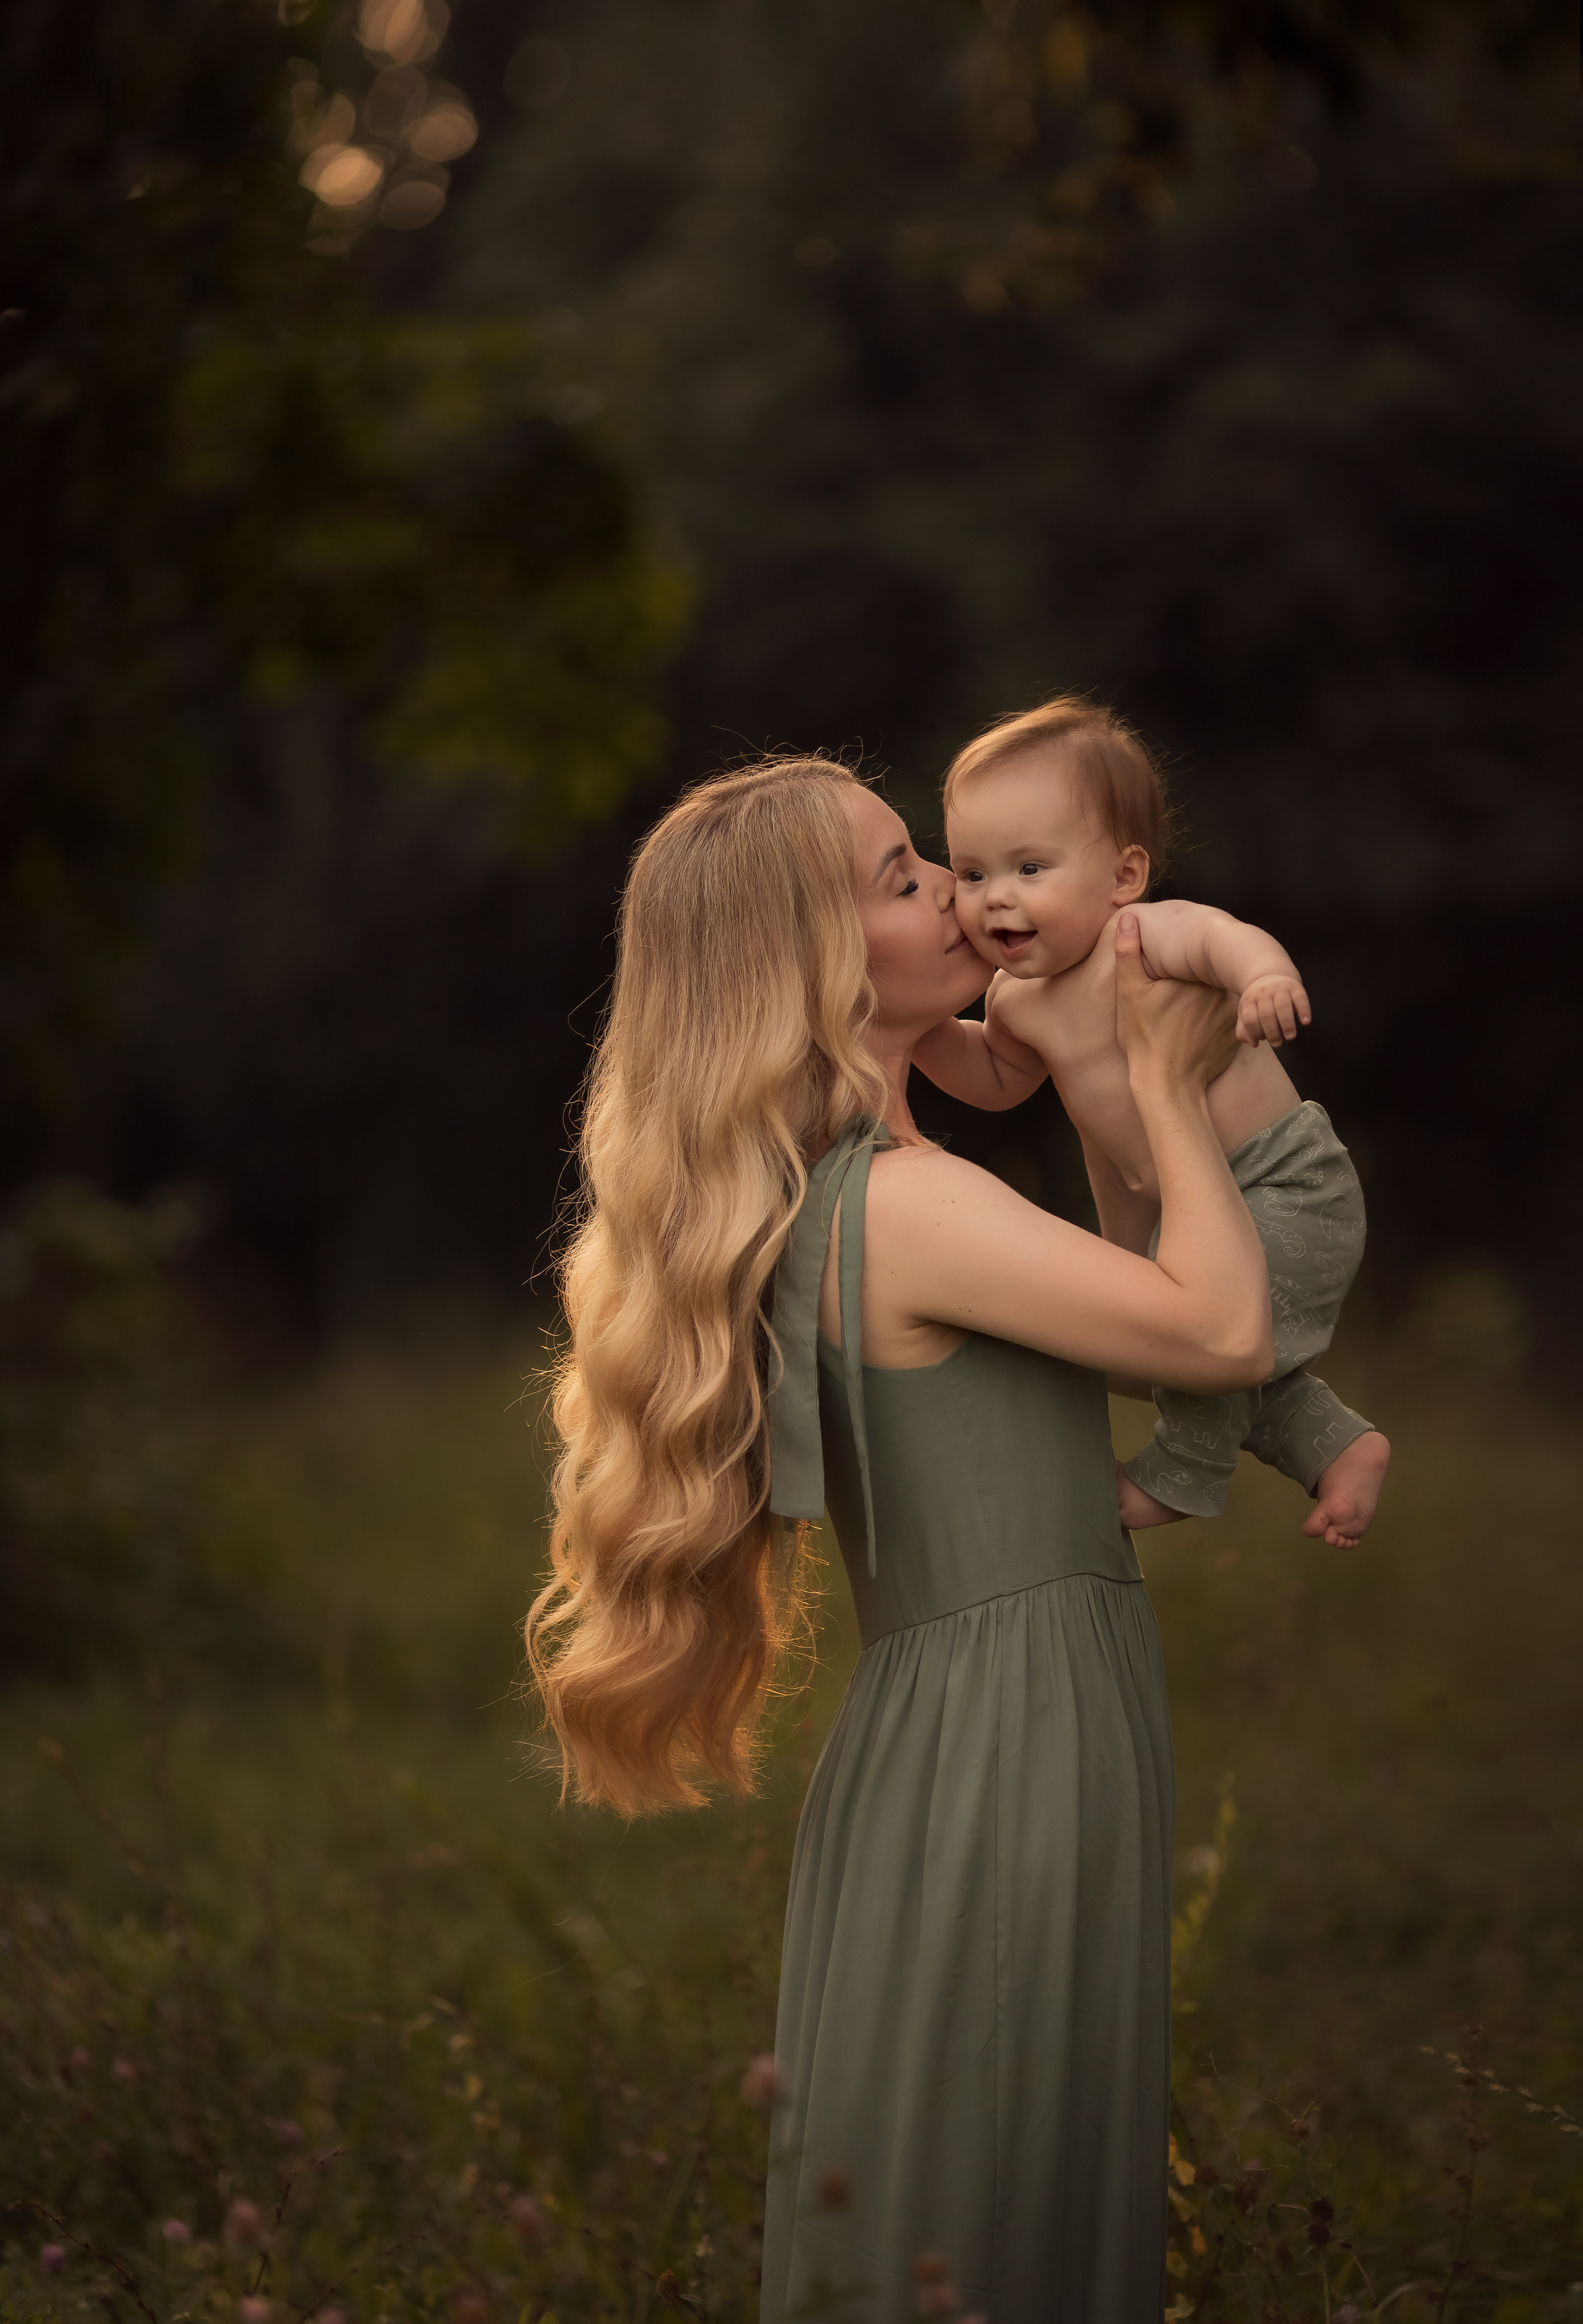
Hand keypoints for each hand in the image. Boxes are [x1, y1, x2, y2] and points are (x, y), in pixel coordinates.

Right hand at [1114, 912, 1240, 1090]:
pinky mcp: (1237, 1036)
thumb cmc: (1145, 1039)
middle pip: (1210, 975)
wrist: (1167, 1085)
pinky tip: (1196, 1030)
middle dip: (1197, 978)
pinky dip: (1215, 1021)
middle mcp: (1223, 992)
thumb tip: (1128, 918)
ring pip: (1220, 996)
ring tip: (1186, 1011)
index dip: (1184, 959)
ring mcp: (1233, 1015)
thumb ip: (1129, 954)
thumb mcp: (1130, 994)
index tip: (1171, 973)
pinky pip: (1228, 1019)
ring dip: (1209, 999)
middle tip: (1175, 996)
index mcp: (1199, 976)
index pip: (1198, 955)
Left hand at [1236, 971, 1310, 1048]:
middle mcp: (1263, 992)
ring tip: (1290, 1037)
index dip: (1255, 1032)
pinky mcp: (1295, 986)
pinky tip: (1305, 1022)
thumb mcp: (1245, 1012)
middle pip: (1266, 1014)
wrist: (1269, 976)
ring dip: (1287, 1024)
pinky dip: (1303, 1010)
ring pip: (1282, 1006)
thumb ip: (1244, 1030)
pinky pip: (1300, 998)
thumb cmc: (1258, 1001)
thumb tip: (1253, 1044)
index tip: (1262, 1040)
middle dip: (1272, 1032)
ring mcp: (1279, 988)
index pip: (1250, 1018)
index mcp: (1249, 999)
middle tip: (1277, 1044)